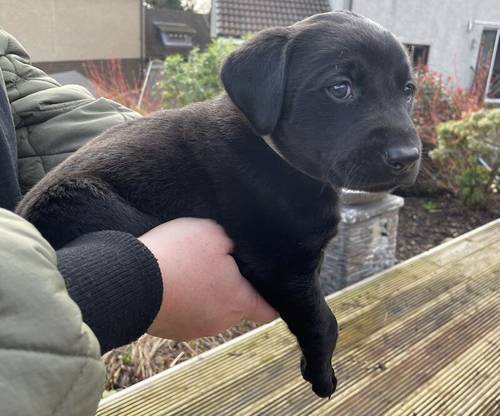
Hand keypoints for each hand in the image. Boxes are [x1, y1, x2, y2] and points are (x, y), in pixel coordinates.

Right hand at [139, 218, 277, 339]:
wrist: (129, 281)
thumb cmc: (177, 256)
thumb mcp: (213, 233)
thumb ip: (233, 243)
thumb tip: (237, 250)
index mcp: (238, 301)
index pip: (269, 310)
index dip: (271, 298)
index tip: (267, 287)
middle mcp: (220, 321)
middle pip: (237, 305)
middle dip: (231, 287)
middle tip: (216, 264)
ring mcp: (194, 328)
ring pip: (210, 309)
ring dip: (205, 293)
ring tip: (189, 271)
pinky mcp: (173, 330)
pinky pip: (187, 313)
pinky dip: (185, 300)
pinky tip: (174, 282)